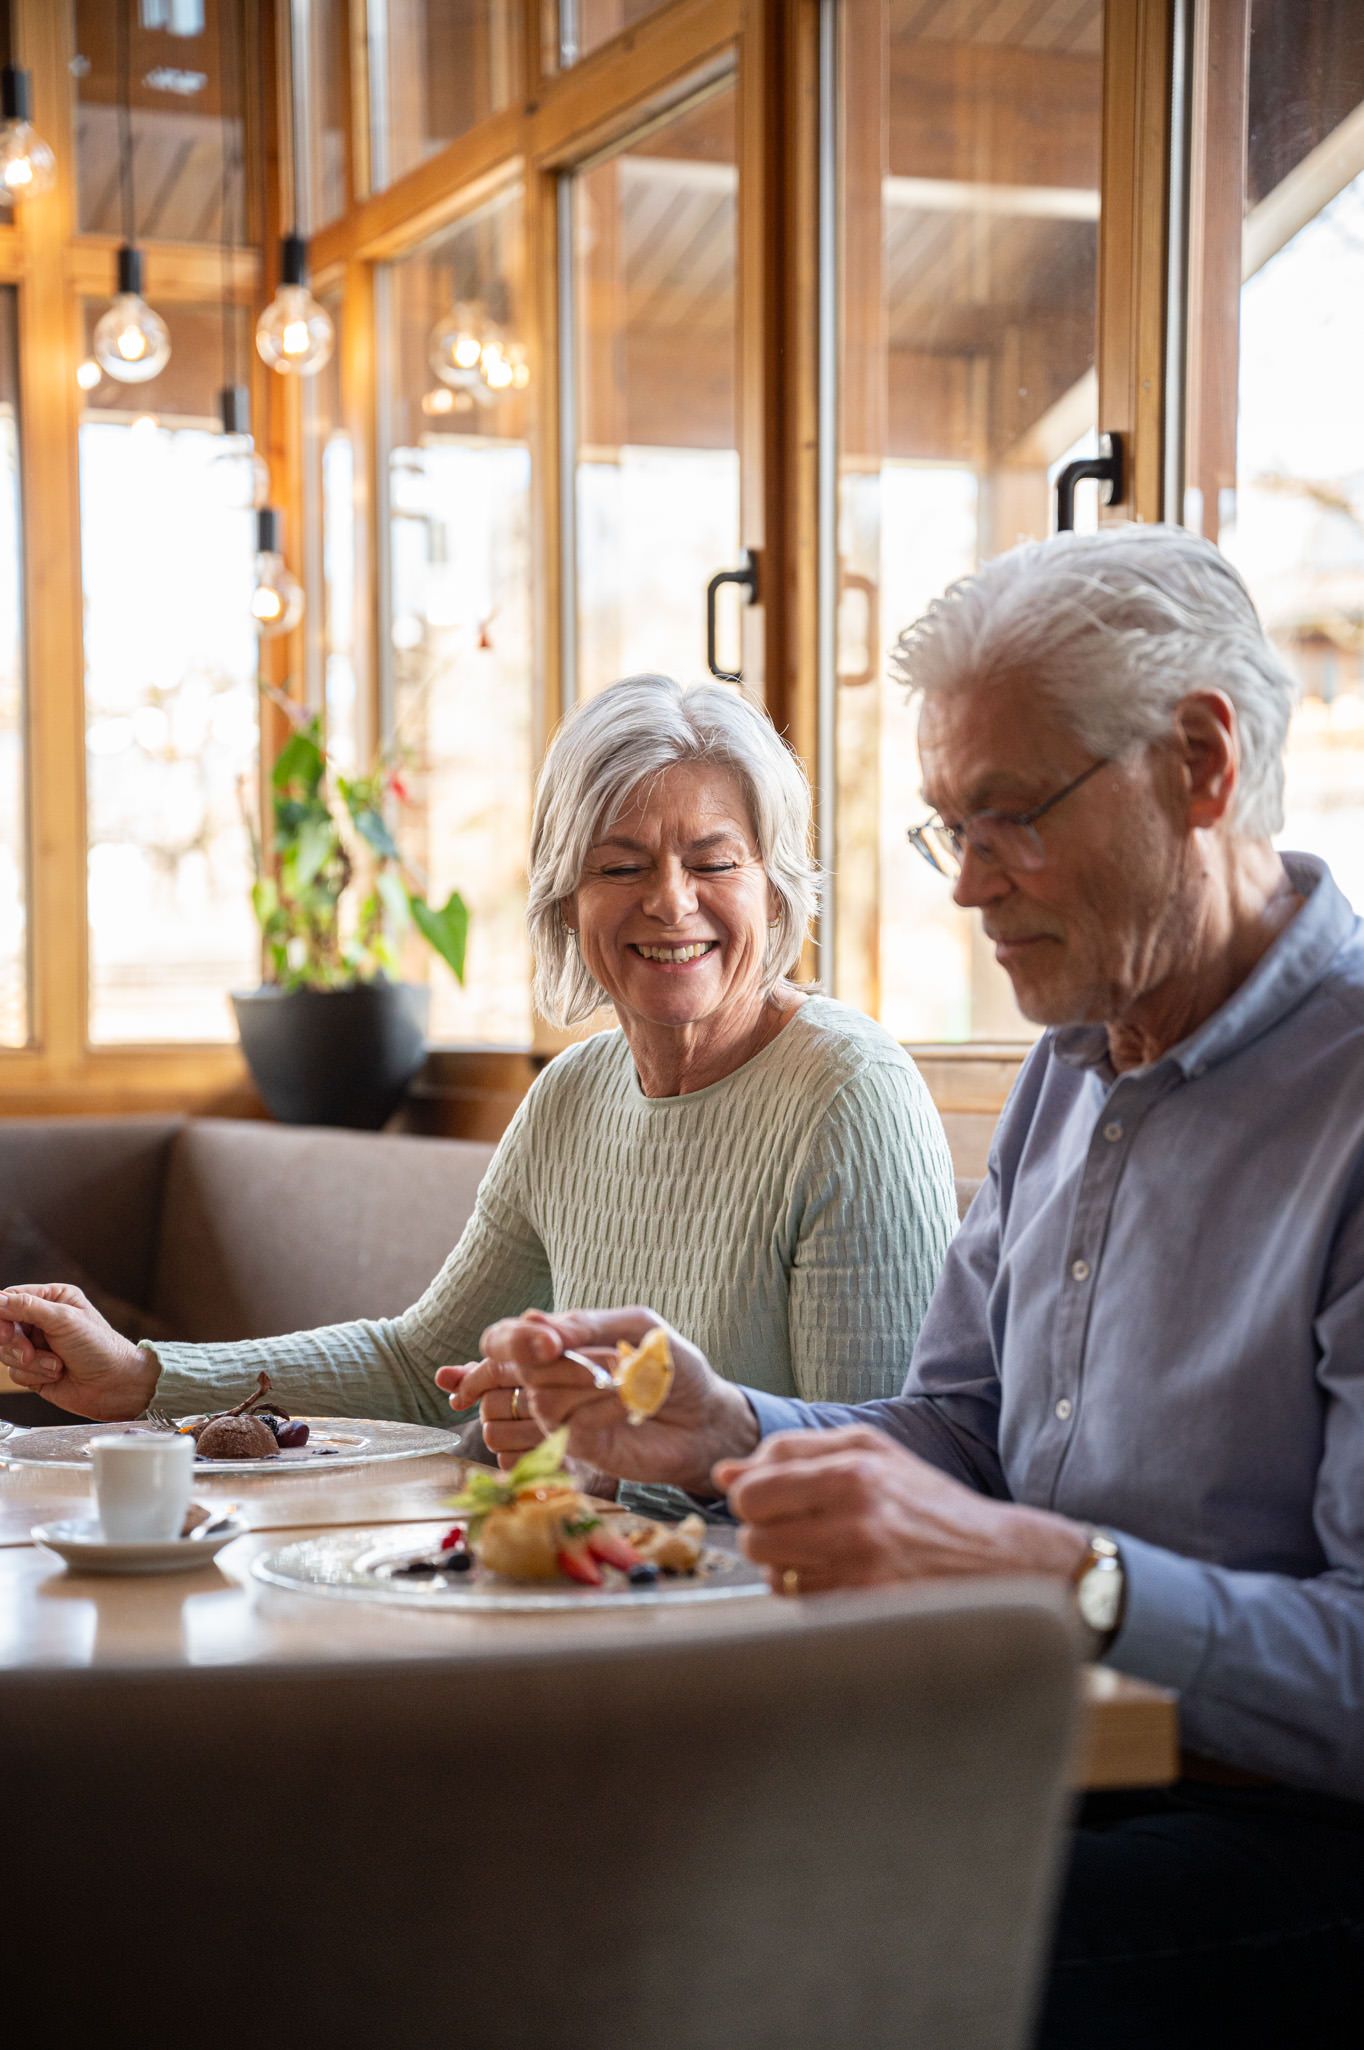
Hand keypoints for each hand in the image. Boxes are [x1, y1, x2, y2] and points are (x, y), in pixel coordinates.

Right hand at [0, 1284, 158, 1420]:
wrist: (115, 1385)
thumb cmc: (100, 1348)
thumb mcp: (64, 1320)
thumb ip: (27, 1308)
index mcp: (53, 1299)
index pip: (10, 1299)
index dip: (1, 1315)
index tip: (6, 1332)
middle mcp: (42, 1321)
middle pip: (3, 1327)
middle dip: (15, 1343)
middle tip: (28, 1352)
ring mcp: (38, 1346)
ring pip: (6, 1352)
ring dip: (30, 1362)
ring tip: (55, 1364)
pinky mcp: (35, 1371)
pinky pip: (15, 1373)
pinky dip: (34, 1375)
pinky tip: (56, 1374)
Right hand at [436, 1306, 759, 1496]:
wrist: (704, 1414)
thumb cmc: (669, 1363)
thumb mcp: (634, 1326)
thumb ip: (585, 1325)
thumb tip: (533, 1324)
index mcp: (553, 1344)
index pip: (500, 1341)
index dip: (512, 1342)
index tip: (550, 1343)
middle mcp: (547, 1381)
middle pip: (516, 1370)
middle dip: (563, 1362)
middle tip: (615, 1357)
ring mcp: (559, 1418)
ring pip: (543, 1399)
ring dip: (591, 1383)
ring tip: (630, 1378)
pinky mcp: (577, 1449)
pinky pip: (572, 1426)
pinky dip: (605, 1408)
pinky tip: (631, 1404)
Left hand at [714, 1426, 1090, 1595]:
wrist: (1001, 1561)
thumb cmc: (929, 1505)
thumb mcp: (871, 1456)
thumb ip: (795, 1454)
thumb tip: (724, 1472)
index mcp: (854, 1468)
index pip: (753, 1487)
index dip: (751, 1498)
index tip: (770, 1503)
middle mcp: (856, 1515)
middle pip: (753, 1534)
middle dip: (764, 1536)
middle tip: (796, 1534)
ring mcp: (863, 1568)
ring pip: (773, 1575)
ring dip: (786, 1571)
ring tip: (823, 1559)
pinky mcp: (870, 1610)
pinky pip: (803, 1606)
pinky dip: (812, 1598)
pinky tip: (843, 1585)